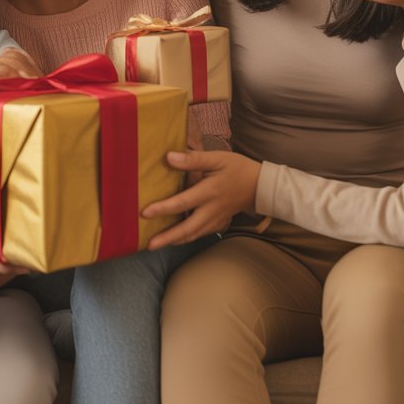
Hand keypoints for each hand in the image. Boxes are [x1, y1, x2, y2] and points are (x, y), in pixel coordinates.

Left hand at [140, 150, 260, 249]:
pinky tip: (176, 239)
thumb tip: (169, 157)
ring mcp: (216, 219)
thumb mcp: (217, 158)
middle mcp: (211, 210)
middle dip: (167, 238)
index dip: (163, 208)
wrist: (260, 186)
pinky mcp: (219, 223)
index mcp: (209, 192)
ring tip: (156, 245)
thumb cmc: (237, 168)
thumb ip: (193, 159)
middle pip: (187, 228)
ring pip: (194, 235)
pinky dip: (188, 238)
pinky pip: (202, 234)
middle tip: (149, 245)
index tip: (144, 213)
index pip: (183, 203)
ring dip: (174, 241)